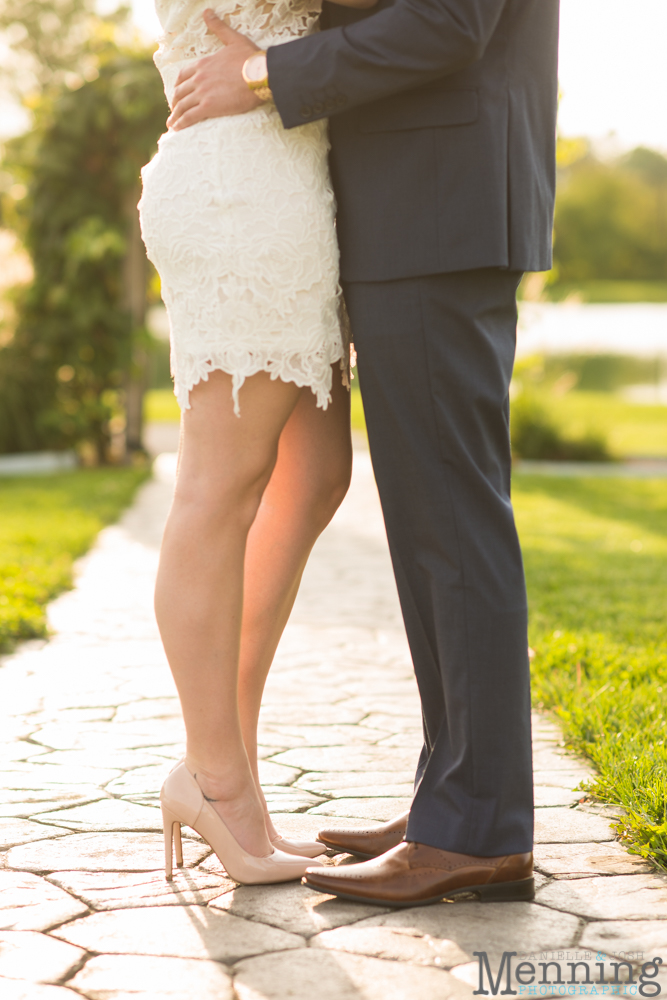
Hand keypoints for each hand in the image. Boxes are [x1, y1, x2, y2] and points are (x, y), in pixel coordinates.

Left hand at [167, 10, 262, 130]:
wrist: (260, 74)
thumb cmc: (250, 58)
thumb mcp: (233, 39)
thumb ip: (218, 28)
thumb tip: (207, 12)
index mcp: (204, 64)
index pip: (184, 75)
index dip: (179, 85)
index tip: (178, 93)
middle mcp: (199, 78)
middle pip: (180, 92)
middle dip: (176, 102)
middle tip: (174, 111)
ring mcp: (203, 93)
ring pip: (183, 105)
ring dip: (175, 116)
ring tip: (172, 124)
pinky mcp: (209, 107)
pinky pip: (190, 117)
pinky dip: (181, 124)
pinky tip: (177, 130)